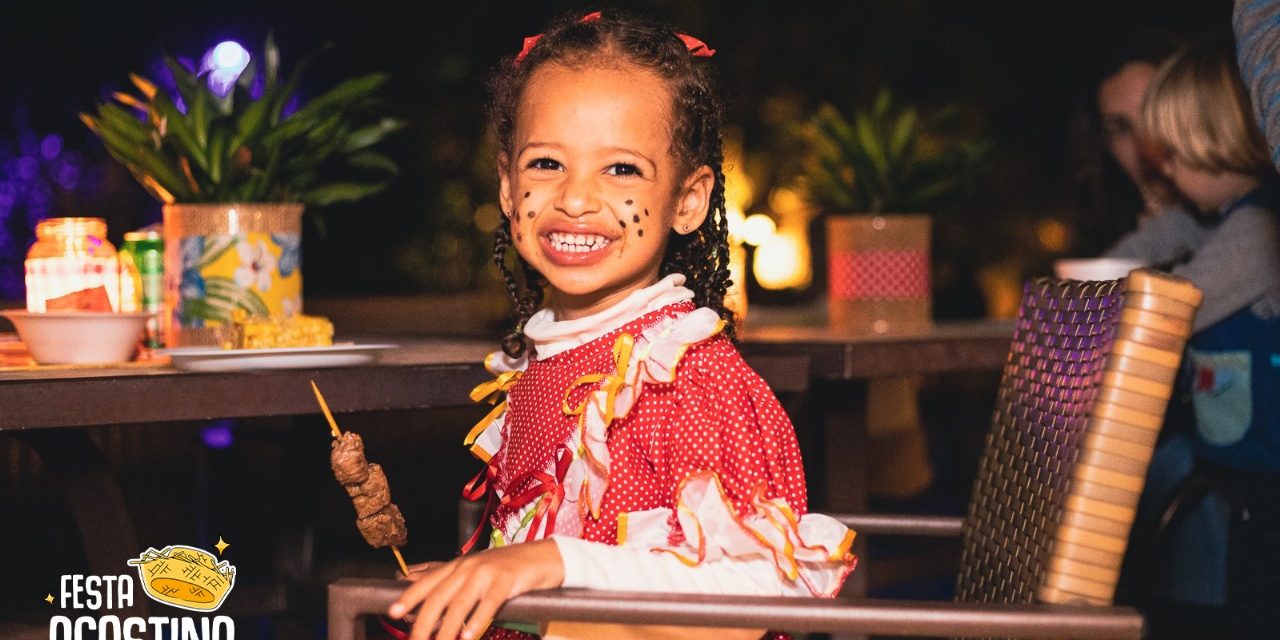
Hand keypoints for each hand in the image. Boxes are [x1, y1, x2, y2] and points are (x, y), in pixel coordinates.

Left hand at [387, 539, 564, 639]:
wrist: (544, 557)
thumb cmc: (509, 570)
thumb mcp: (479, 574)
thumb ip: (458, 590)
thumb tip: (437, 616)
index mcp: (459, 566)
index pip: (428, 582)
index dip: (409, 596)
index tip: (393, 612)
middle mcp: (468, 567)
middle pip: (438, 597)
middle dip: (422, 623)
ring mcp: (487, 573)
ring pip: (459, 604)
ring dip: (445, 630)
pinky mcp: (506, 581)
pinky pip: (487, 604)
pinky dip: (475, 622)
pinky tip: (468, 636)